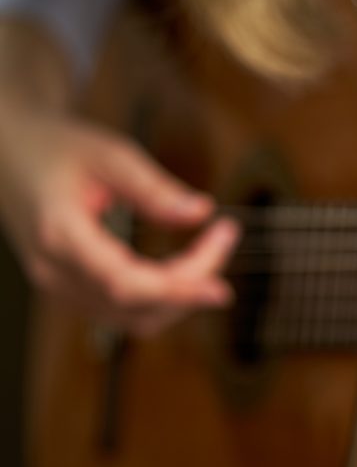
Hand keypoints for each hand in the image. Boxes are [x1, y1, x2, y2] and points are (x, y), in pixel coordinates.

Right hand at [0, 100, 238, 335]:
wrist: (10, 154)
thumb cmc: (58, 148)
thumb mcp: (108, 154)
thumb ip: (154, 187)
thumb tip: (201, 211)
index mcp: (60, 235)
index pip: (126, 285)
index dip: (178, 292)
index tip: (223, 288)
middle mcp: (56, 272)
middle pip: (138, 306)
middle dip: (192, 283)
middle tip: (225, 236)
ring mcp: (60, 287)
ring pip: (135, 319)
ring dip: (182, 295)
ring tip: (212, 248)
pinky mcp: (71, 292)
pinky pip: (125, 313)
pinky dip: (163, 297)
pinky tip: (187, 266)